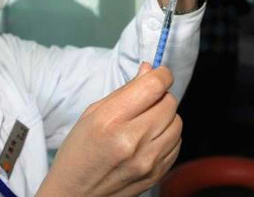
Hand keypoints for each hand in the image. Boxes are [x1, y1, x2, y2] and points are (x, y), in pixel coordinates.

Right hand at [36, 63, 180, 196]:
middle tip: (146, 101)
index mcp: (111, 121)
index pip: (153, 86)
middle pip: (169, 103)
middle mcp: (132, 141)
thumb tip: (149, 69)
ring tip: (146, 122)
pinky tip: (150, 138)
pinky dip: (168, 136)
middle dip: (161, 96)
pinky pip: (177, 143)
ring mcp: (148, 160)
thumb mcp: (93, 113)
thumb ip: (125, 90)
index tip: (159, 73)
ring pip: (178, 122)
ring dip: (166, 116)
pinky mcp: (157, 174)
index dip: (161, 74)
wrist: (75, 194)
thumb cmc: (80, 151)